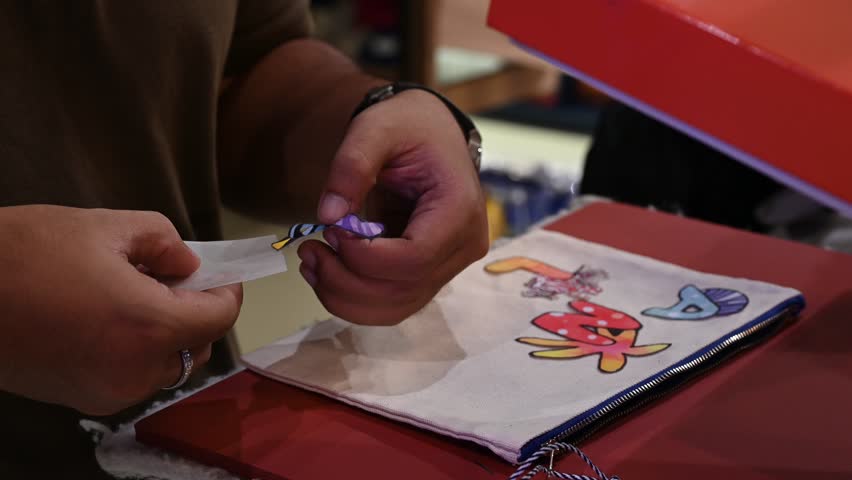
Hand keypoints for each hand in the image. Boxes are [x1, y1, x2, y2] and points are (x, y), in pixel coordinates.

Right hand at [0, 205, 241, 414]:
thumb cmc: (25, 253)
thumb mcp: (104, 227)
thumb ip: (163, 242)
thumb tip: (188, 262)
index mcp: (149, 327)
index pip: (219, 317)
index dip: (227, 291)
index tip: (222, 273)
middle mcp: (135, 370)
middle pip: (198, 346)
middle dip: (197, 311)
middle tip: (175, 276)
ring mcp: (108, 392)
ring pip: (167, 365)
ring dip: (169, 334)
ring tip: (139, 294)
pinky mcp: (81, 399)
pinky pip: (133, 376)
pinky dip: (139, 350)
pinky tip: (112, 318)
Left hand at [297, 89, 488, 324]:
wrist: (429, 133)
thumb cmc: (408, 126)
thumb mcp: (376, 128)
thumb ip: (351, 166)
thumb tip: (328, 216)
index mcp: (460, 209)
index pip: (415, 258)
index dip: (365, 257)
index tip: (330, 232)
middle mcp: (464, 247)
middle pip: (403, 290)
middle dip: (345, 280)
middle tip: (308, 251)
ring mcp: (449, 266)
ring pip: (396, 307)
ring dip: (344, 297)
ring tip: (311, 262)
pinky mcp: (429, 274)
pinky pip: (392, 302)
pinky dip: (353, 298)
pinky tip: (326, 272)